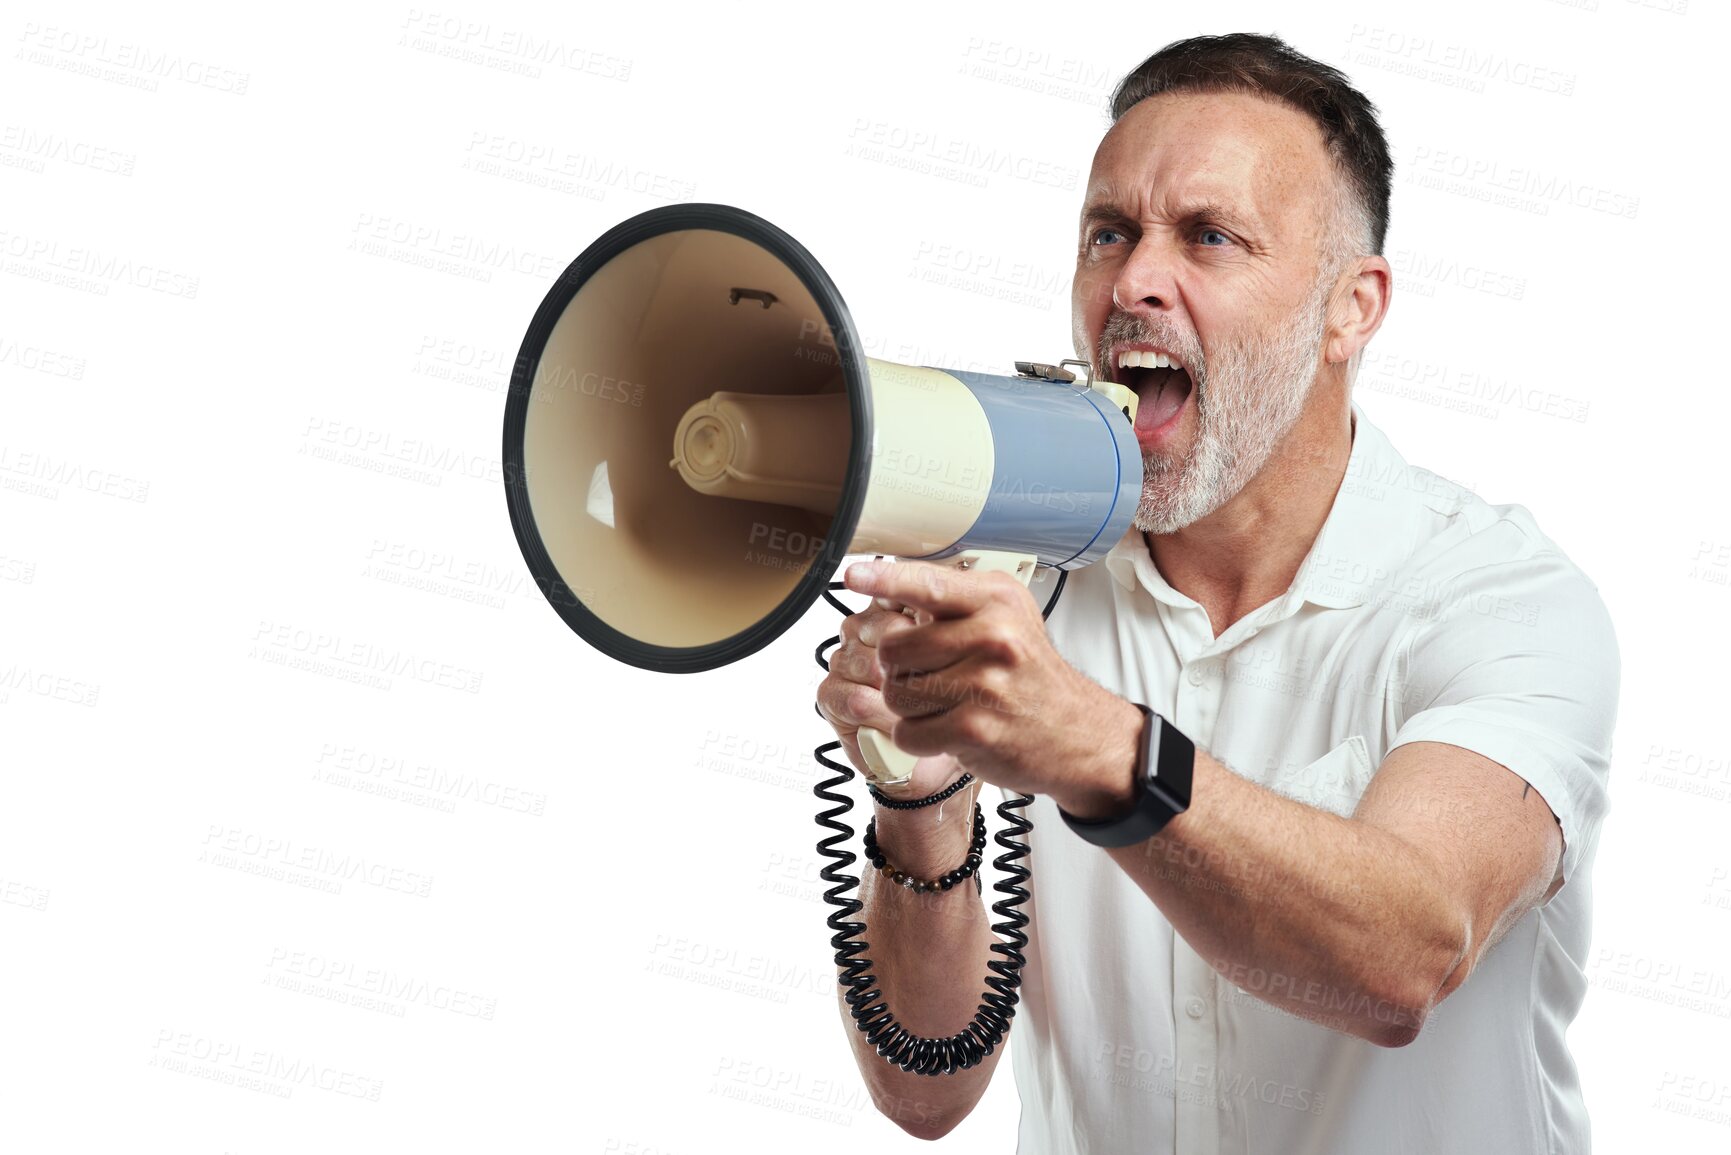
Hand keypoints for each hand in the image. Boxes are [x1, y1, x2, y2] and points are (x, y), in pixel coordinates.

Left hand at [840, 559, 1142, 808]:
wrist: (1076, 732)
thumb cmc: (1030, 676)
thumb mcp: (1006, 619)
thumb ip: (954, 602)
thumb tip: (888, 583)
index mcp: (996, 601)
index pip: (928, 584)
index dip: (885, 580)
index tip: (854, 574)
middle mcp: (994, 636)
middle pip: (894, 648)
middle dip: (898, 668)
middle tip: (928, 675)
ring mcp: (986, 684)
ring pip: (896, 692)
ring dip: (908, 706)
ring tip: (944, 704)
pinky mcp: (976, 729)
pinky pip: (908, 731)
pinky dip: (917, 736)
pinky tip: (948, 729)